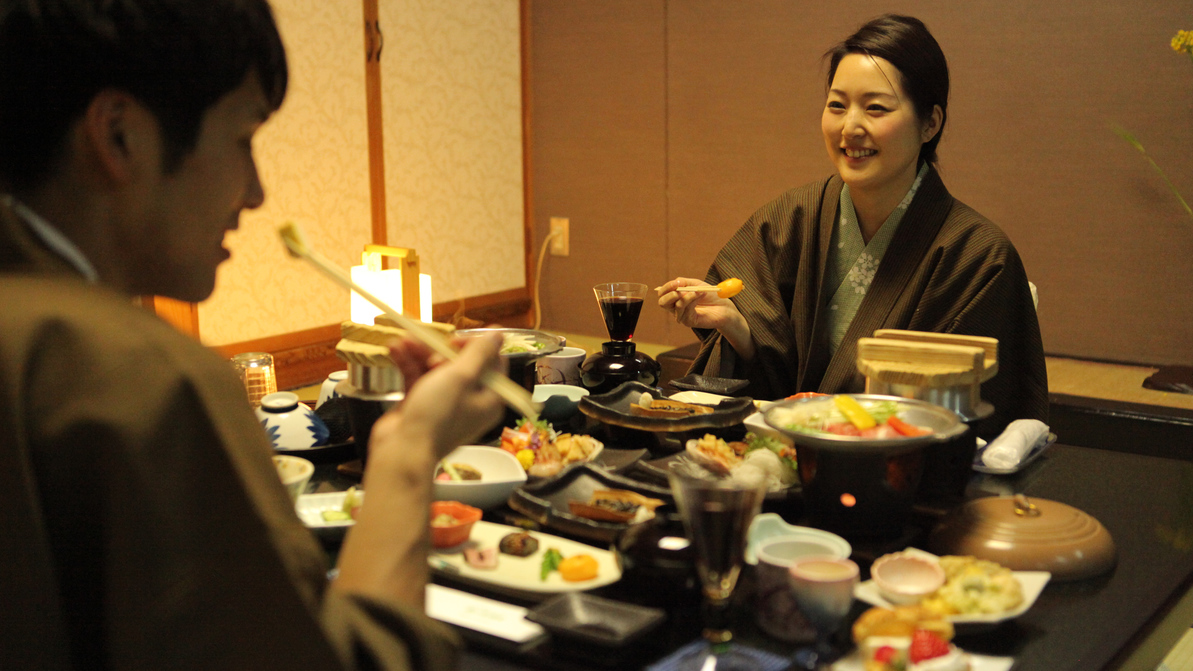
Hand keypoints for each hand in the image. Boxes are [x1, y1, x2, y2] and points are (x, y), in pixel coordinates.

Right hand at [380, 332, 505, 458]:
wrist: (402, 450)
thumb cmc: (437, 413)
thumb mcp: (461, 377)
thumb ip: (480, 353)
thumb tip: (499, 334)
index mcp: (490, 399)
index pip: (492, 363)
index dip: (476, 346)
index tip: (455, 341)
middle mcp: (471, 401)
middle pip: (462, 363)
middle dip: (442, 350)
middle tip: (431, 356)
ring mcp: (445, 403)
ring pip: (436, 368)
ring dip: (419, 352)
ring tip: (403, 340)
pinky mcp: (422, 404)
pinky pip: (418, 378)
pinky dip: (408, 363)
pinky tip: (394, 349)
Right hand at [656, 277, 741, 330]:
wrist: (724, 306)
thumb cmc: (710, 295)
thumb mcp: (696, 284)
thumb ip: (684, 282)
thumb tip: (675, 283)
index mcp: (675, 298)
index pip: (662, 293)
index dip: (666, 287)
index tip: (676, 282)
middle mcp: (675, 307)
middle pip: (662, 302)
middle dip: (669, 294)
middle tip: (679, 289)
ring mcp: (681, 315)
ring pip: (676, 305)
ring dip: (687, 295)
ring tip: (698, 291)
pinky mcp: (688, 321)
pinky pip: (685, 310)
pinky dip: (692, 300)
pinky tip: (700, 295)